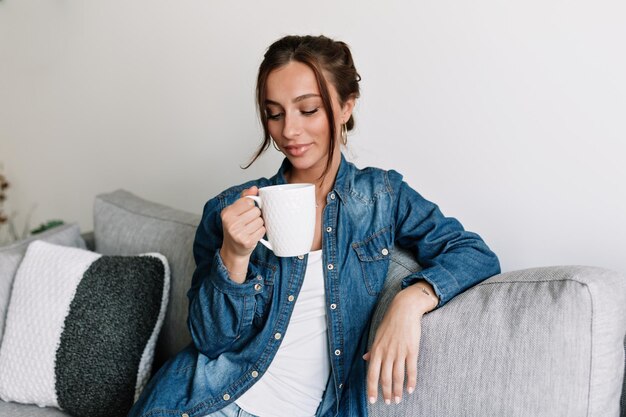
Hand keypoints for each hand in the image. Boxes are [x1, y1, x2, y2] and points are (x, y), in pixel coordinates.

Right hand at [219, 186, 264, 281]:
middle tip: (248, 222)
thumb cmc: (236, 228)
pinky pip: (262, 230)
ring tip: (250, 228)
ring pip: (260, 220)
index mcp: (226, 213)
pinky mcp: (247, 242)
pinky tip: (253, 234)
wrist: (233, 250)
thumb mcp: (236, 211)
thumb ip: (245, 198)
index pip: (248, 201)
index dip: (251, 205)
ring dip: (258, 224)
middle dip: (255, 215)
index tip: (247, 211)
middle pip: (256, 211)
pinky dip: (260, 232)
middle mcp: (230, 223)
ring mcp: (238, 233)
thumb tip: (254, 188)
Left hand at [363, 284, 434, 404]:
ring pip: (397, 377)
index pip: (371, 374)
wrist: (404, 309)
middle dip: (386, 393)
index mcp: (376, 350)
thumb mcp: (377, 335)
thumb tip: (365, 359)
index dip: (371, 389)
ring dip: (397, 391)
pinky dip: (411, 381)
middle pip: (384, 378)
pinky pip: (411, 370)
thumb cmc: (390, 322)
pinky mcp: (412, 350)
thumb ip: (372, 350)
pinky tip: (411, 390)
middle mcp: (386, 353)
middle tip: (389, 402)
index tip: (372, 400)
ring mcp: (399, 352)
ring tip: (398, 400)